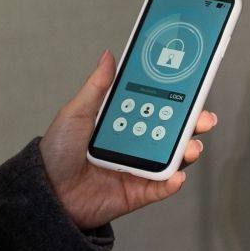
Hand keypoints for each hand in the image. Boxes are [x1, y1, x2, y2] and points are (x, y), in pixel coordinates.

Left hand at [38, 50, 217, 229]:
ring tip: (191, 144)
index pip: (155, 107)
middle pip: (171, 132)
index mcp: (123, 124)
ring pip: (172, 158)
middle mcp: (134, 145)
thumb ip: (97, 87)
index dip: (175, 98)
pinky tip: (177, 174)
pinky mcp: (138, 193)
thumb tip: (108, 56)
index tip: (192, 86)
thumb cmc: (56, 153)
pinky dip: (172, 182)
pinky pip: (161, 187)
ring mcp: (138, 169)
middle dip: (192, 124)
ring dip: (187, 150)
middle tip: (203, 117)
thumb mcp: (75, 113)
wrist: (46, 193)